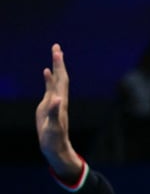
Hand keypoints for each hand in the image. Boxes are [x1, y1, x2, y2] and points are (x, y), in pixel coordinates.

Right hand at [36, 43, 83, 181]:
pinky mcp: (48, 106)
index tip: (57, 51)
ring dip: (55, 68)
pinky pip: (49, 89)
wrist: (55, 147)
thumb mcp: (53, 125)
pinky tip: (46, 72)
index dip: (59, 66)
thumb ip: (54, 111)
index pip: (61, 80)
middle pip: (60, 77)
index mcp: (60, 101)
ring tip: (55, 54)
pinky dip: (48, 79)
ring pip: (56, 81)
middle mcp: (59, 99)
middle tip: (56, 46)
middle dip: (58, 62)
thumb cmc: (54, 138)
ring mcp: (54, 102)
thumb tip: (57, 98)